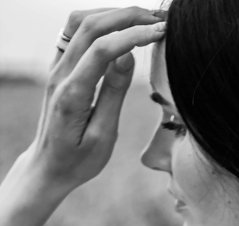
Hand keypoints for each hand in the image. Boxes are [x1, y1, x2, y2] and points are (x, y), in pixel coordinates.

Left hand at [22, 7, 165, 195]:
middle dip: (127, 16)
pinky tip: (120, 28)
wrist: (49, 167)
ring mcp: (56, 67)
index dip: (133, 35)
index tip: (160, 32)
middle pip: (90, 25)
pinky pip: (76, 31)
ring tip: (142, 20)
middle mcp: (59, 73)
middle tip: (158, 20)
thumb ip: (113, 93)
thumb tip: (127, 55)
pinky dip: (100, 22)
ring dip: (112, 14)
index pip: (102, 48)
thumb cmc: (78, 160)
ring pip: (80, 22)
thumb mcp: (103, 136)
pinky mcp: (59, 67)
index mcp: (71, 93)